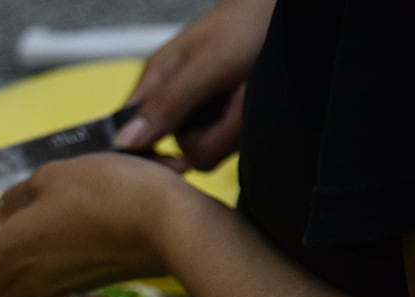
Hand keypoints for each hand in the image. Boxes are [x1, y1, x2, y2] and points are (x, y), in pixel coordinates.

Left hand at [0, 153, 194, 296]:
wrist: (168, 225)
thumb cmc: (102, 194)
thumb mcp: (47, 179)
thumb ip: (14, 201)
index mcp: (6, 261)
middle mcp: (27, 285)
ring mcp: (57, 289)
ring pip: (13, 292)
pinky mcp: (84, 285)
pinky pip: (41, 285)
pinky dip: (28, 270)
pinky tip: (39, 242)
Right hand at [114, 0, 274, 169]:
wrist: (293, 14)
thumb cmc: (247, 23)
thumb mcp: (207, 65)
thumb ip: (167, 103)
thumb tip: (122, 141)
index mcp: (156, 84)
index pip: (134, 138)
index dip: (153, 156)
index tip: (181, 163)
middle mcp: (176, 101)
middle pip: (184, 149)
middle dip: (216, 134)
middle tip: (238, 100)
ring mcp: (206, 110)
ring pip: (212, 146)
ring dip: (238, 128)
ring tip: (251, 93)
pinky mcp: (229, 115)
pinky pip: (231, 139)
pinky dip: (249, 124)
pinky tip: (257, 101)